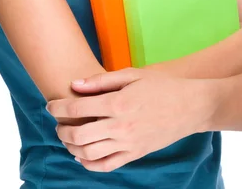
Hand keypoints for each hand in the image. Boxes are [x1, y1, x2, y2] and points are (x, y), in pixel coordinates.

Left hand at [46, 67, 214, 172]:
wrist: (191, 106)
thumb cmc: (162, 86)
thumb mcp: (132, 75)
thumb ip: (102, 81)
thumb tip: (75, 85)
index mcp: (118, 103)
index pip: (77, 109)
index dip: (58, 108)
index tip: (50, 105)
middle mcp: (121, 126)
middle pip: (78, 134)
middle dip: (61, 129)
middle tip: (56, 123)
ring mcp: (129, 143)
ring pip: (89, 154)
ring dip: (71, 147)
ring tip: (67, 137)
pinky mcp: (136, 154)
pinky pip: (107, 165)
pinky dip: (89, 164)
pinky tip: (82, 155)